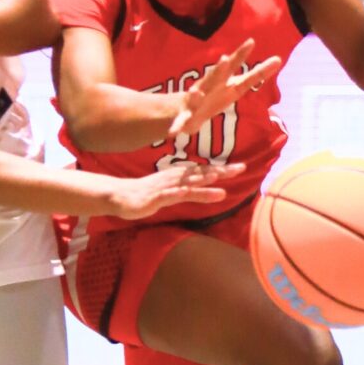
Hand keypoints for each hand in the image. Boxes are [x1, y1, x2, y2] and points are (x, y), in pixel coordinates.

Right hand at [109, 162, 245, 219]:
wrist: (120, 195)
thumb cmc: (149, 193)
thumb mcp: (174, 192)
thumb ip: (193, 191)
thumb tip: (215, 191)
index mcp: (180, 176)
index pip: (205, 171)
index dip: (223, 169)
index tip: (243, 167)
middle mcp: (175, 178)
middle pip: (201, 174)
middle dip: (220, 171)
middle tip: (240, 168)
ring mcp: (164, 187)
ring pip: (186, 183)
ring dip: (201, 180)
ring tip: (216, 177)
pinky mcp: (154, 197)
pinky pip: (166, 195)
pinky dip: (177, 193)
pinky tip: (185, 192)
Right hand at [169, 38, 281, 137]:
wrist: (188, 111)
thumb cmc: (215, 97)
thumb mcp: (236, 86)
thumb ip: (255, 75)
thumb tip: (278, 59)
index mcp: (221, 82)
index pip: (233, 66)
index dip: (241, 55)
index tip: (251, 42)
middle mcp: (208, 88)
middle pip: (214, 78)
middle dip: (218, 70)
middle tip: (224, 59)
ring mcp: (195, 101)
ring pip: (195, 97)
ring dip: (195, 95)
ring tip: (195, 92)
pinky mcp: (186, 117)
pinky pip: (180, 122)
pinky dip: (176, 126)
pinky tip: (173, 133)